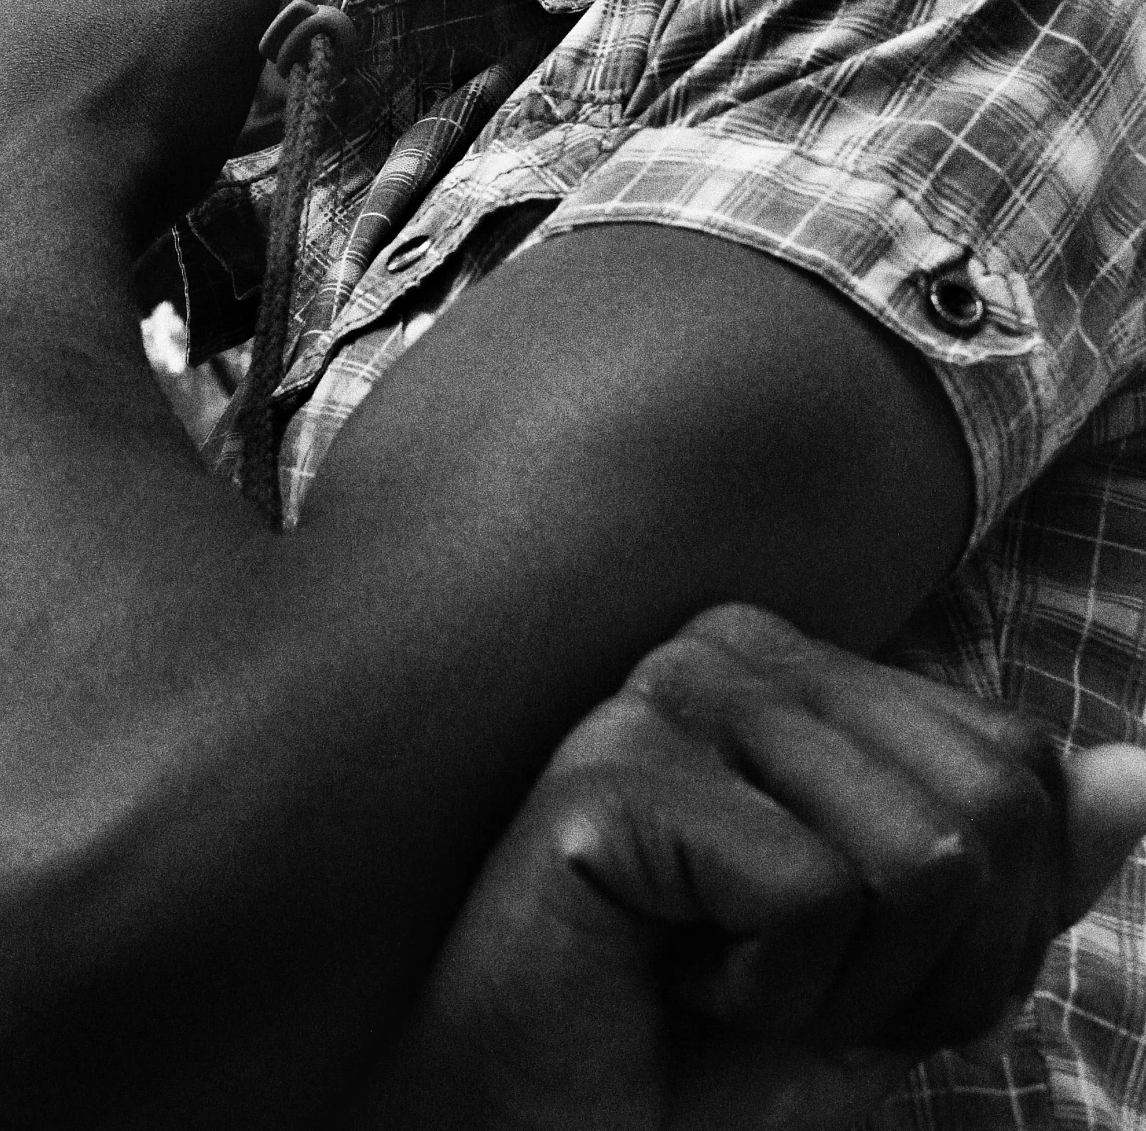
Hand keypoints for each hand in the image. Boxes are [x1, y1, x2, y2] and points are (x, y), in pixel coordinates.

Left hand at [0, 0, 280, 257]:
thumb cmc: (137, 109)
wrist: (38, 240)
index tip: (223, 37)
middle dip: (151, 32)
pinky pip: (30, 117)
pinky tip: (92, 171)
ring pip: (65, 55)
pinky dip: (63, 134)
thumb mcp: (226, 7)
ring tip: (141, 137)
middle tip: (188, 89)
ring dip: (106, 81)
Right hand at [362, 603, 1145, 1130]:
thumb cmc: (706, 1061)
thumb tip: (1145, 774)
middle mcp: (734, 644)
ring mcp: (665, 695)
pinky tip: (673, 979)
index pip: (1021, 763)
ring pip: (921, 856)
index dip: (988, 933)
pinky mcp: (614, 774)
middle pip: (988, 811)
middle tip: (792, 1002)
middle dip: (928, 971)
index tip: (859, 981)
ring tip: (728, 989)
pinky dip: (773, 994)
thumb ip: (1021, 870)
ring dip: (847, 993)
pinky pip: (814, 896)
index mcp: (802, 664)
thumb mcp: (908, 975)